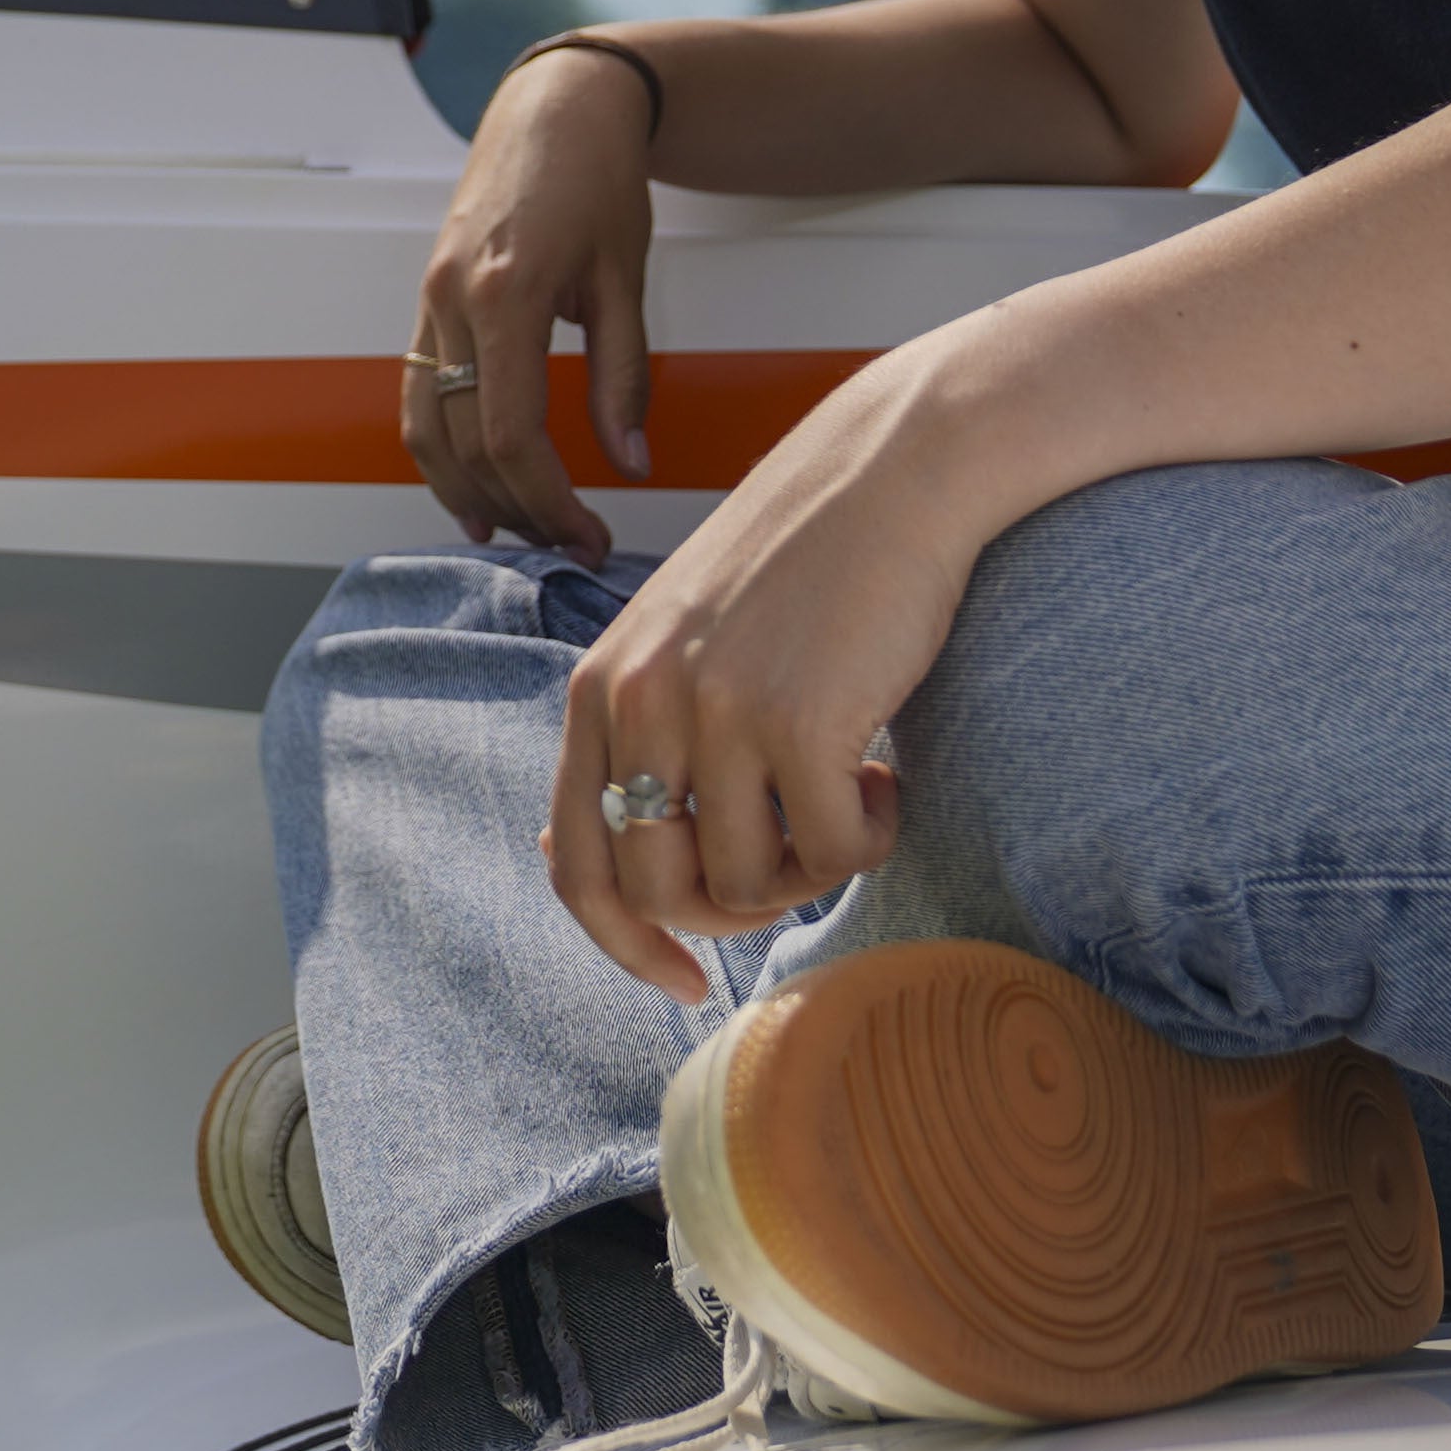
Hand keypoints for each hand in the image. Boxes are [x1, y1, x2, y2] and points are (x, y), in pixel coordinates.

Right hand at [404, 45, 657, 558]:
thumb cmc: (600, 176)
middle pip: (466, 442)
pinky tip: (473, 481)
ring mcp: (430, 298)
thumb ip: (625, 375)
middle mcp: (453, 300)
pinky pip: (420, 391)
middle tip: (568, 544)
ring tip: (516, 532)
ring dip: (467, 489)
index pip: (512, 433)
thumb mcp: (626, 276)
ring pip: (426, 425)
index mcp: (505, 293)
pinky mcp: (428, 297)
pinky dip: (440, 447)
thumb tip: (630, 463)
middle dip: (518, 507)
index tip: (591, 534)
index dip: (550, 499)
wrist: (557, 103)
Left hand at [542, 344, 988, 997]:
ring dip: (808, 870)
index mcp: (599, 686)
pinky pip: (827, 855)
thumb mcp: (678, 639)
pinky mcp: (801, 723)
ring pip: (745, 882)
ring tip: (850, 799)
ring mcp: (716, 712)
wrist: (894, 470)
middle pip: (659, 891)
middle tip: (796, 866)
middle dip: (733, 909)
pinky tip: (888, 780)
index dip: (626, 944)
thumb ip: (631, 738)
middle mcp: (640, 701)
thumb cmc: (800, 563)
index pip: (576, 866)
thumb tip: (556, 857)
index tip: (684, 981)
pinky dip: (867, 843)